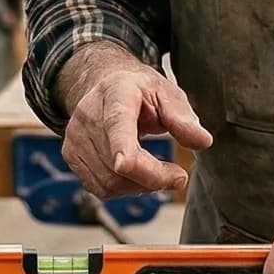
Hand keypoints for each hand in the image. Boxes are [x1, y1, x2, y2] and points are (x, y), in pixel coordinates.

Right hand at [60, 55, 212, 198]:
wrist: (105, 85)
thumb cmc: (140, 91)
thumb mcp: (167, 93)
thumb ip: (183, 117)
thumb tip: (202, 141)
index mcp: (116, 93)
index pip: (117, 125)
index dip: (123, 150)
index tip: (129, 165)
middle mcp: (88, 114)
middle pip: (119, 164)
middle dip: (154, 177)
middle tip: (178, 176)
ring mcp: (75, 136)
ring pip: (109, 182)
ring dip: (139, 186)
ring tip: (155, 170)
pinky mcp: (70, 154)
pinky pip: (99, 187)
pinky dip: (122, 188)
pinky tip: (134, 172)